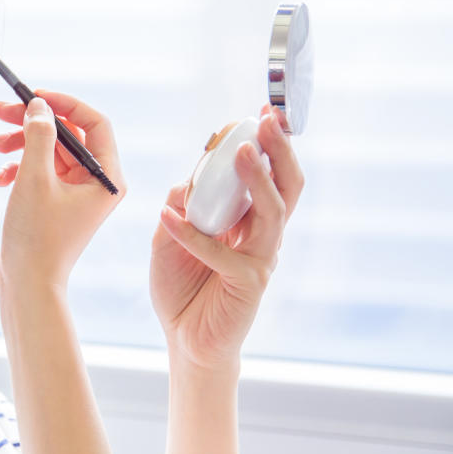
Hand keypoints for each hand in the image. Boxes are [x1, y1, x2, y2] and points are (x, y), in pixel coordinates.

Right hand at [0, 90, 124, 295]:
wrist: (27, 284)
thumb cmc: (37, 238)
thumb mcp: (35, 178)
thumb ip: (39, 135)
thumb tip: (39, 106)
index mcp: (107, 177)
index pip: (94, 122)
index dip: (64, 103)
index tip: (33, 95)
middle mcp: (97, 183)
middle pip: (68, 134)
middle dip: (32, 122)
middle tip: (0, 112)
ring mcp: (77, 194)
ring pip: (50, 151)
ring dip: (20, 144)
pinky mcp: (57, 203)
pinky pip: (40, 171)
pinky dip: (18, 168)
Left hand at [151, 105, 304, 370]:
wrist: (186, 341)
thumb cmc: (182, 288)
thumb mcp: (168, 239)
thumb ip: (181, 209)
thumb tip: (186, 181)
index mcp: (247, 220)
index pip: (265, 175)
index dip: (267, 145)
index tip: (261, 112)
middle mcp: (261, 235)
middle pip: (285, 186)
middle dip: (279, 150)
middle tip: (268, 120)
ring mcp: (260, 259)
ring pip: (271, 212)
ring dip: (256, 180)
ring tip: (241, 152)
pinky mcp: (248, 284)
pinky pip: (224, 254)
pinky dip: (193, 236)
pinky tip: (167, 219)